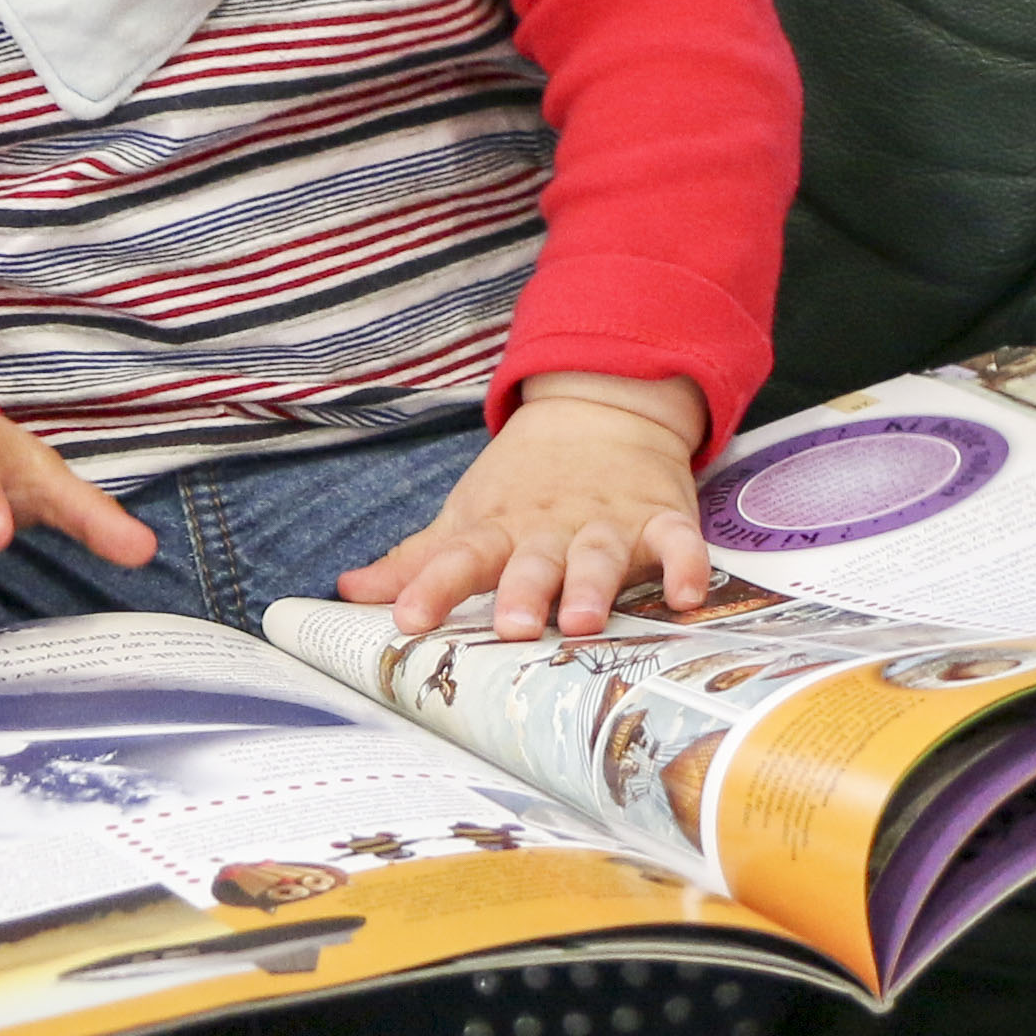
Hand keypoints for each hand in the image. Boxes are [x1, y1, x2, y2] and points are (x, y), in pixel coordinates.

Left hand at [335, 374, 714, 639]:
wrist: (598, 408)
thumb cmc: (523, 483)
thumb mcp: (469, 515)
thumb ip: (417, 561)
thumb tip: (346, 592)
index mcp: (497, 527)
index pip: (457, 556)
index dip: (431, 587)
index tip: (406, 621)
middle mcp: (549, 528)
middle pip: (531, 560)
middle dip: (521, 591)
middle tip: (511, 627)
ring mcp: (605, 521)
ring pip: (598, 553)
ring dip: (592, 584)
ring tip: (583, 619)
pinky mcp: (658, 517)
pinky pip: (676, 541)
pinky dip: (687, 563)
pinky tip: (689, 595)